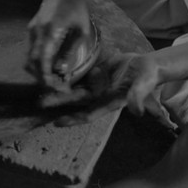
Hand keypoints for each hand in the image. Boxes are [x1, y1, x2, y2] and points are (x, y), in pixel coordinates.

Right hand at [25, 0, 90, 91]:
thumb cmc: (76, 7)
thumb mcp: (81, 30)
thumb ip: (70, 50)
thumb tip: (62, 70)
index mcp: (50, 31)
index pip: (43, 60)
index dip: (46, 77)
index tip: (55, 87)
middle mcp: (37, 32)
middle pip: (31, 62)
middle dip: (41, 78)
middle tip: (56, 87)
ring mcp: (32, 31)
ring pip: (29, 58)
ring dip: (40, 71)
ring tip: (56, 79)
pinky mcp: (32, 30)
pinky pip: (32, 51)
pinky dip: (39, 62)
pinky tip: (51, 66)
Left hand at [46, 53, 160, 125]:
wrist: (147, 65)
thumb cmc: (147, 76)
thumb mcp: (144, 84)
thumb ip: (138, 97)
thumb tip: (137, 112)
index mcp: (109, 102)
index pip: (88, 114)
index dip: (73, 119)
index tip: (57, 122)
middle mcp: (99, 96)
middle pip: (75, 101)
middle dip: (59, 102)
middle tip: (40, 102)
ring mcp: (96, 85)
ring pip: (74, 89)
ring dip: (59, 89)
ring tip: (41, 88)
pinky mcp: (95, 73)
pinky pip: (79, 75)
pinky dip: (67, 75)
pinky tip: (53, 72)